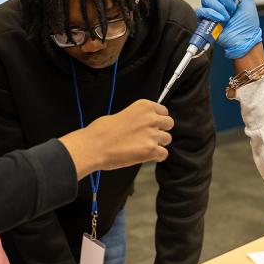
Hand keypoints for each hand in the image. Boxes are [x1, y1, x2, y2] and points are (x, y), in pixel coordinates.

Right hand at [59, 100, 173, 178]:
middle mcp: (151, 118)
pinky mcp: (151, 150)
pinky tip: (147, 156)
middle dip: (161, 130)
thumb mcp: (122, 114)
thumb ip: (137, 117)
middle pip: (169, 124)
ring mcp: (152, 135)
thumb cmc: (102, 130)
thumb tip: (141, 125)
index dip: (158, 119)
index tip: (153, 124)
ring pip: (167, 139)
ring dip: (158, 143)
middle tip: (150, 136)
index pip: (164, 111)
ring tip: (145, 147)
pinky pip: (164, 154)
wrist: (95, 145)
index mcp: (144, 106)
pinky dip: (156, 156)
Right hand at [195, 0, 261, 58]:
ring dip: (219, 6)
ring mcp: (210, 11)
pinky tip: (221, 18)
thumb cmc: (247, 23)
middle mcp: (217, 2)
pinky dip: (211, 13)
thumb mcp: (249, 1)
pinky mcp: (205, 20)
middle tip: (233, 8)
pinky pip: (201, 11)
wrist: (244, 39)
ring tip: (227, 16)